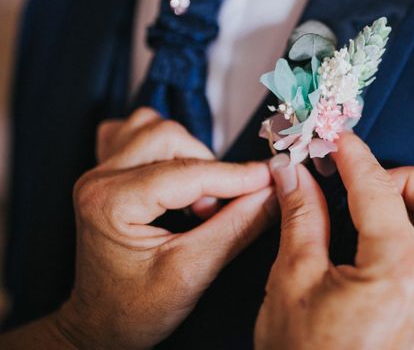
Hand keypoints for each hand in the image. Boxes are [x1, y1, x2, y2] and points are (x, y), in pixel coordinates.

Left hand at [56, 109, 276, 348]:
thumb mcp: (192, 273)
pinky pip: (133, 132)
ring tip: (193, 195)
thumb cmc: (133, 311)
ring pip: (154, 127)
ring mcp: (97, 172)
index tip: (272, 177)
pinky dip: (162, 146)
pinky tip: (171, 173)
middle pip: (170, 137)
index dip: (238, 175)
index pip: (188, 173)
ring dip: (186, 153)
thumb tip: (274, 194)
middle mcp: (98, 179)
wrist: (99, 326)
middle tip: (214, 210)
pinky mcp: (104, 173)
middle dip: (207, 168)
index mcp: (110, 203)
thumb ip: (237, 227)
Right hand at [255, 133, 413, 349]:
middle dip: (409, 179)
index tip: (338, 140)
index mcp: (397, 271)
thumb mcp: (292, 279)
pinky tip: (391, 239)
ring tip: (381, 210)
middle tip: (367, 185)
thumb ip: (301, 216)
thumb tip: (295, 174)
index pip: (380, 190)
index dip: (354, 156)